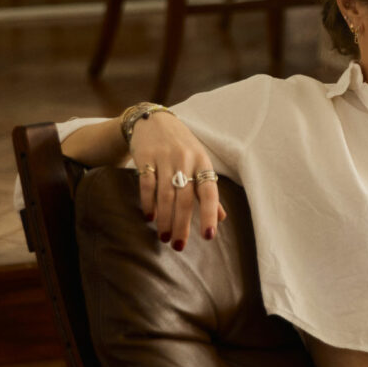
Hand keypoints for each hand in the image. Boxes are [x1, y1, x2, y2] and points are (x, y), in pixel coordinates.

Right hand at [129, 112, 225, 249]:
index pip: (210, 192)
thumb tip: (222, 218)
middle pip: (185, 198)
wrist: (153, 120)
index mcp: (203, 163)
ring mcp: (165, 158)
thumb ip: (208, 191)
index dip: (210, 214)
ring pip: (166, 195)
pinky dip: (148, 202)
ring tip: (164, 237)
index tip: (208, 237)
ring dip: (165, 219)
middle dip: (182, 225)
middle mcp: (185, 160)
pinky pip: (147, 184)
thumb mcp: (199, 163)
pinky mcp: (145, 157)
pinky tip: (149, 217)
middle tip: (178, 246)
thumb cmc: (181, 147)